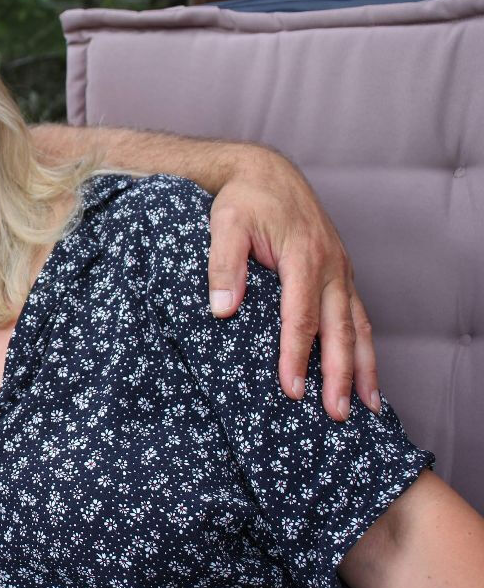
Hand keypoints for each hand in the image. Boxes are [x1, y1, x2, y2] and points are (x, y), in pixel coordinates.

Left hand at [206, 147, 379, 420]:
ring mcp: (341, 270)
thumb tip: (222, 309)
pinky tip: (366, 373)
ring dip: (363, 368)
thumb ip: (223, 265)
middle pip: (339, 330)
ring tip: (366, 407)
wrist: (267, 172)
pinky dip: (365, 347)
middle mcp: (331, 267)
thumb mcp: (225, 224)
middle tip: (334, 414)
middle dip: (339, 375)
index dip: (296, 356)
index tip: (292, 390)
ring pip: (359, 326)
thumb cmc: (243, 200)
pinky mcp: (341, 273)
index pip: (300, 318)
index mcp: (303, 258)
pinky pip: (359, 315)